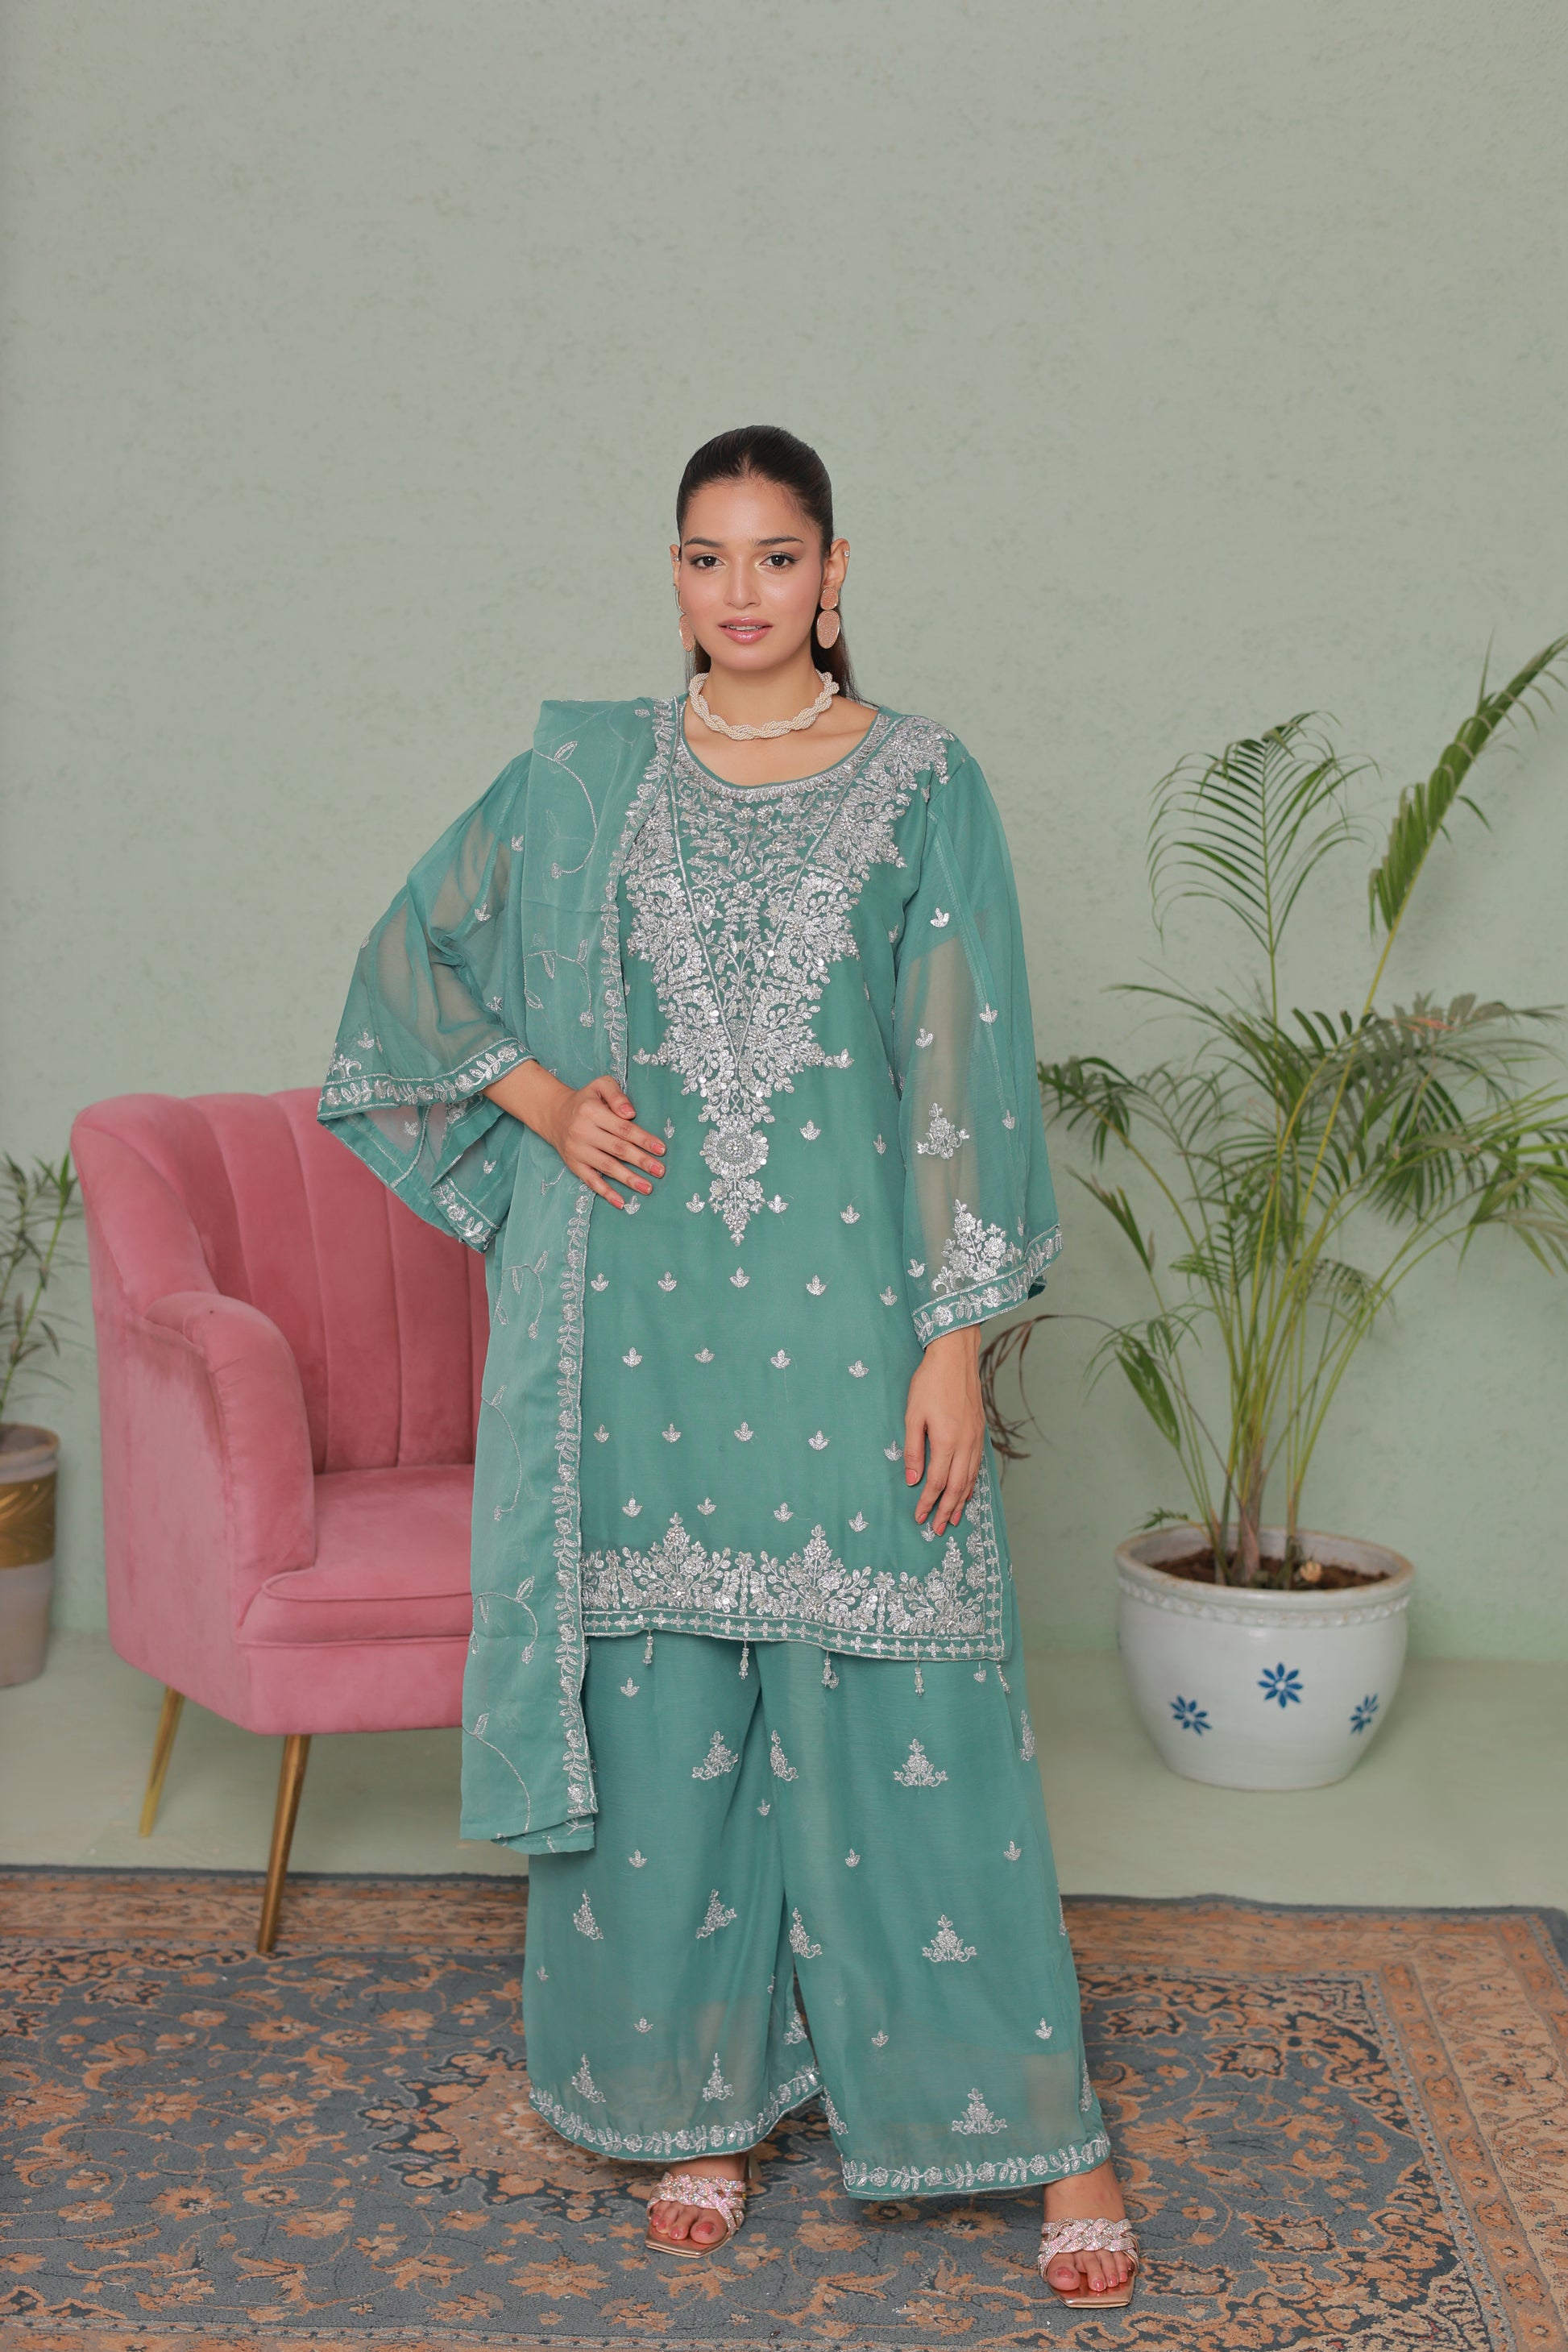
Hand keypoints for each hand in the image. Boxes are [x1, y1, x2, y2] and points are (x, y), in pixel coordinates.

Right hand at [484, 1066, 664, 1208]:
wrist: (554, 1114)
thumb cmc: (585, 1100)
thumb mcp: (599, 1086)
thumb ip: (616, 1095)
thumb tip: (630, 1114)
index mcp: (592, 1112)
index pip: (623, 1128)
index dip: (643, 1139)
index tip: (661, 1149)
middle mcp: (583, 1132)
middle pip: (617, 1149)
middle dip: (641, 1161)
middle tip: (660, 1171)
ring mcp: (578, 1150)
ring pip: (606, 1167)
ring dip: (628, 1179)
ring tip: (647, 1188)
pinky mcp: (573, 1164)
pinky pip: (590, 1180)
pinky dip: (606, 1192)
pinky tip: (621, 1202)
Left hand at [904, 1326, 983, 1534]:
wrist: (955, 1356)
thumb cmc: (930, 1382)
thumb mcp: (913, 1415)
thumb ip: (913, 1449)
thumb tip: (912, 1479)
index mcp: (946, 1441)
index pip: (936, 1482)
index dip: (927, 1502)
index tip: (918, 1517)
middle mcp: (965, 1444)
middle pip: (957, 1487)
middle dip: (946, 1510)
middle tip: (938, 1529)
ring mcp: (975, 1438)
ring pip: (970, 1478)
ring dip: (961, 1501)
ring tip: (954, 1518)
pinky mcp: (979, 1430)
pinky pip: (977, 1465)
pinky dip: (971, 1483)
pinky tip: (967, 1490)